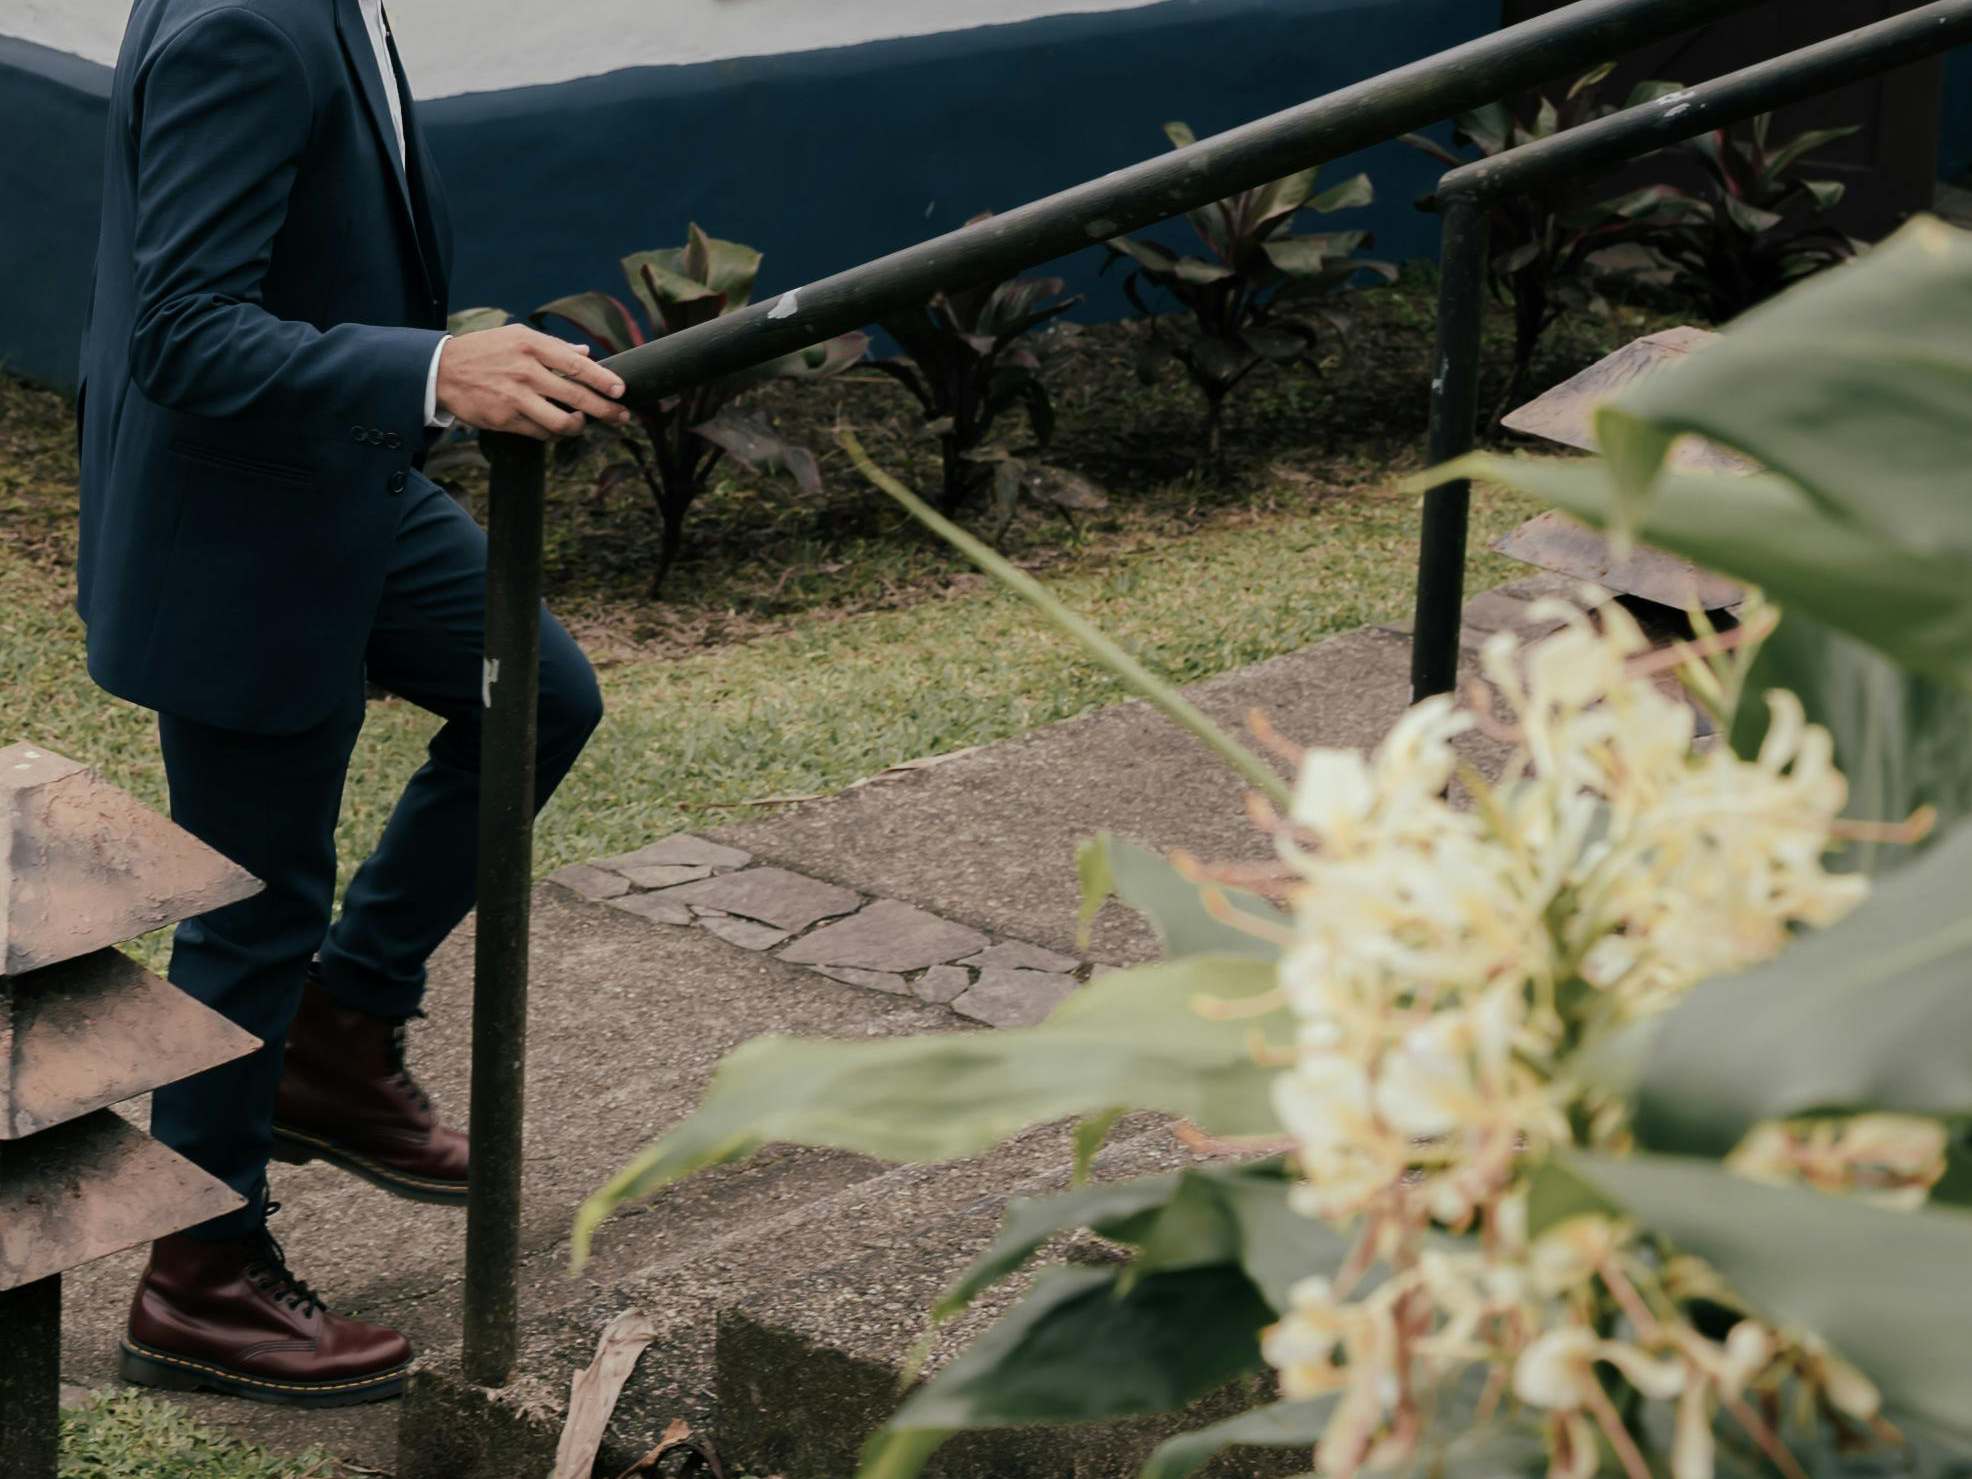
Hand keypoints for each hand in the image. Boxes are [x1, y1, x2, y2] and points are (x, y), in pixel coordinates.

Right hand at [434, 325, 630, 438]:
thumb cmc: (485, 351)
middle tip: (622, 417)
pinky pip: (540, 432)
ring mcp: (515, 398)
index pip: (577, 365)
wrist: (441, 371)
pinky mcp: (505, 419)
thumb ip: (553, 346)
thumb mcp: (516, 337)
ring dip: (578, 426)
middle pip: (576, 397)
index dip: (603, 380)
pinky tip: (555, 427)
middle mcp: (526, 371)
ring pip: (561, 422)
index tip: (621, 390)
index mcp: (531, 346)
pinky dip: (552, 432)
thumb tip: (585, 354)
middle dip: (605, 410)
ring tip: (582, 423)